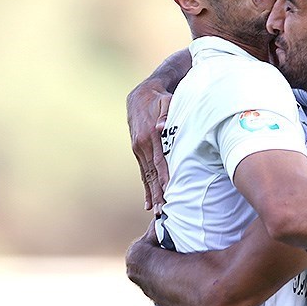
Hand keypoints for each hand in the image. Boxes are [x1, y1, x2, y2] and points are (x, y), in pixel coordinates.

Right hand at [127, 83, 171, 214]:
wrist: (141, 95)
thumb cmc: (161, 99)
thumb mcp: (166, 102)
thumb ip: (166, 114)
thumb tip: (163, 126)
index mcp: (151, 134)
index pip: (160, 160)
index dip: (164, 176)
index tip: (169, 191)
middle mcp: (142, 144)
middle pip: (152, 172)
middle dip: (158, 192)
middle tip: (163, 210)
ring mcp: (138, 149)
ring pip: (146, 175)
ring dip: (152, 194)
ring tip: (156, 211)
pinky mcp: (137, 151)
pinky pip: (143, 172)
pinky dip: (146, 187)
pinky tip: (148, 201)